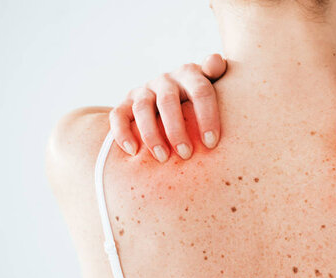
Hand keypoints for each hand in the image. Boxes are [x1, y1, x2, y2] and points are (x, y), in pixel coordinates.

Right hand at [109, 54, 226, 161]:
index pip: (200, 91)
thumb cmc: (201, 97)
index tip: (211, 143)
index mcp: (189, 74)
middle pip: (168, 101)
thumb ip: (217, 71)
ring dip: (151, 135)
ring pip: (142, 109)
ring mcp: (144, 91)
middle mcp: (165, 80)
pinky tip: (132, 152)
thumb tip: (215, 61)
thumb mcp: (213, 81)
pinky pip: (118, 115)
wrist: (175, 93)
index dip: (206, 116)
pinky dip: (122, 133)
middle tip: (186, 154)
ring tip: (163, 158)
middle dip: (176, 130)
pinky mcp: (126, 103)